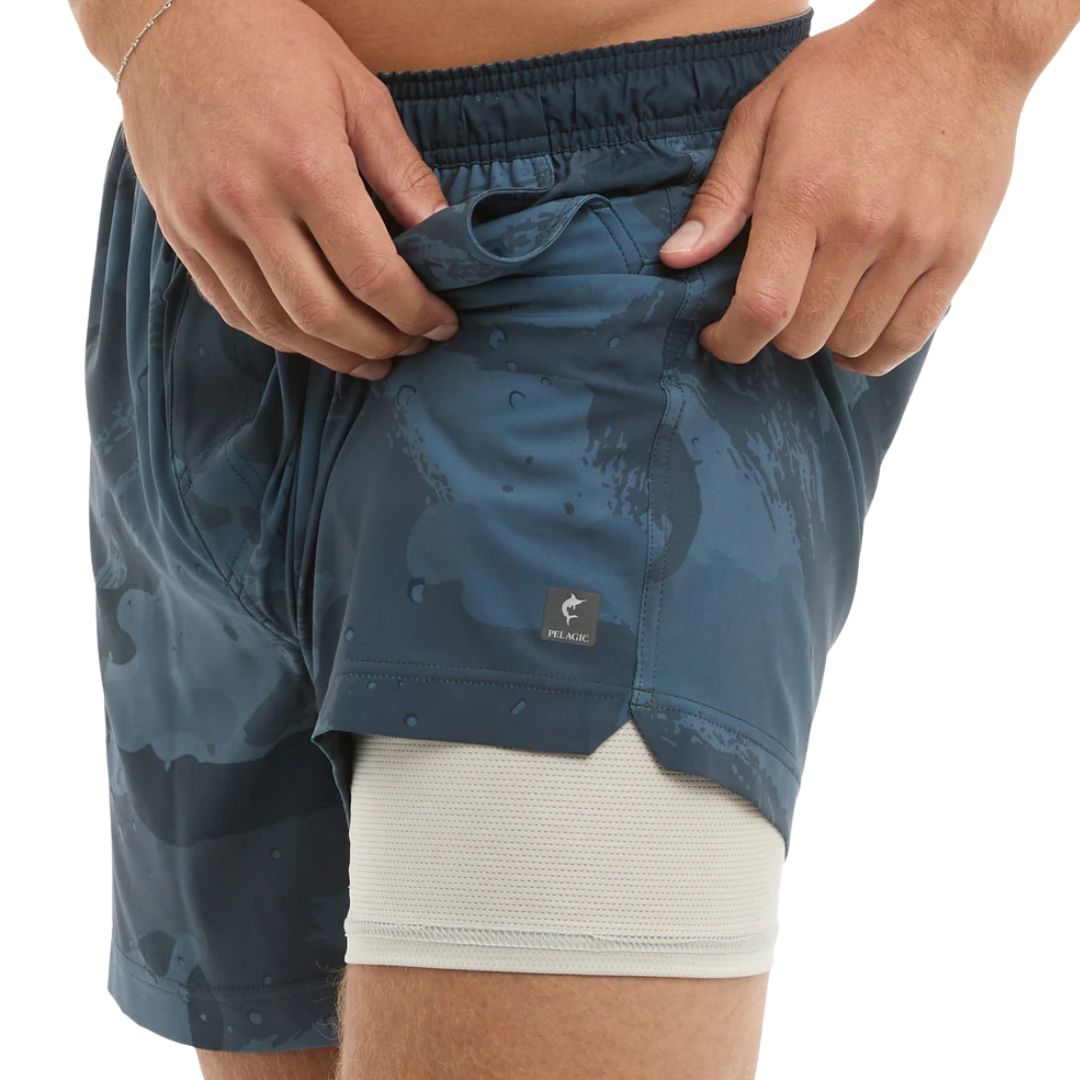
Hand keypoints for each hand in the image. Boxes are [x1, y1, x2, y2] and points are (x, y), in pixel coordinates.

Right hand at [117, 0, 459, 379]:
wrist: (166, 9)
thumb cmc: (273, 39)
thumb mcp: (359, 92)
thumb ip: (404, 174)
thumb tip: (446, 237)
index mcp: (307, 167)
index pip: (373, 275)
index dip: (416, 312)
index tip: (442, 324)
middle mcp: (250, 204)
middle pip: (325, 315)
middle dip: (380, 343)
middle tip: (412, 347)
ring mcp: (205, 223)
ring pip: (276, 324)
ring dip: (331, 355)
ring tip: (371, 359)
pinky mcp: (179, 231)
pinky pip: (232, 308)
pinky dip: (280, 335)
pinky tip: (314, 338)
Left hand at [659, 2, 1028, 375]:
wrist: (956, 39)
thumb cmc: (850, 73)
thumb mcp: (766, 112)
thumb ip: (721, 194)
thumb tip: (676, 259)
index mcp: (804, 194)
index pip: (763, 308)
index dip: (733, 341)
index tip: (721, 339)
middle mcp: (862, 226)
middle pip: (804, 335)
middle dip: (776, 333)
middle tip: (776, 304)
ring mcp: (915, 243)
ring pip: (853, 342)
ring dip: (825, 339)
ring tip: (818, 308)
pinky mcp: (958, 252)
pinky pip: (909, 337)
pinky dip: (875, 352)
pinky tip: (857, 333)